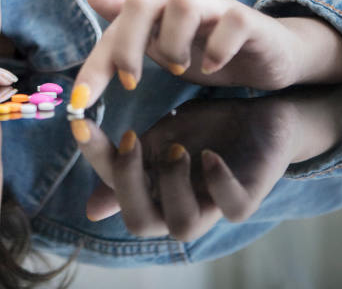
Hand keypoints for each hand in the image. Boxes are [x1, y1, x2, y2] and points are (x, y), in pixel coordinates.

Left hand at [71, 0, 305, 108]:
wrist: (269, 52)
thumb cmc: (208, 47)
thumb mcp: (161, 42)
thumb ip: (128, 24)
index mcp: (159, 2)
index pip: (116, 22)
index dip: (96, 60)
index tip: (81, 101)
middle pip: (143, 0)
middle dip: (128, 45)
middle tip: (131, 82)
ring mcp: (218, 4)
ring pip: (184, 4)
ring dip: (174, 44)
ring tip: (180, 69)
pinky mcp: (248, 19)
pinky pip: (231, 24)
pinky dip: (217, 49)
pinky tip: (213, 68)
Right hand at [71, 96, 300, 240]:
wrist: (260, 116)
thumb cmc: (206, 130)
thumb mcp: (160, 138)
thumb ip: (128, 165)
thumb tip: (92, 212)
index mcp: (154, 192)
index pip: (113, 190)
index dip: (95, 160)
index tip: (81, 121)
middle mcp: (180, 205)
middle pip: (141, 223)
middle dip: (129, 183)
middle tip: (131, 138)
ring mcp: (213, 205)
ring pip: (184, 226)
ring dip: (173, 185)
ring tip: (178, 149)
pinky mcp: (248, 197)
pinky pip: (233, 209)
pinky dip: (218, 183)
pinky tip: (210, 156)